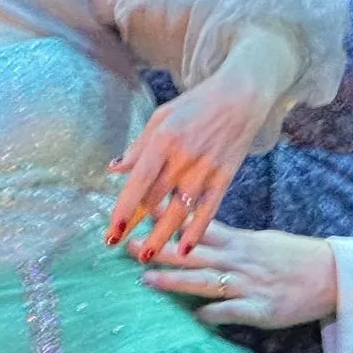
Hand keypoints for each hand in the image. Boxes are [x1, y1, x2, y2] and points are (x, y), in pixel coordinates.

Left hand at [104, 34, 294, 262]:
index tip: (111, 230)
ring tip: (145, 256)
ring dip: (160, 237)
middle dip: (134, 226)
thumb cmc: (197, 104)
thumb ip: (139, 146)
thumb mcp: (161, 116)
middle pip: (154, 200)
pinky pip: (208, 211)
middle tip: (116, 247)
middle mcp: (182, 159)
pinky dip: (196, 231)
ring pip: (178, 212)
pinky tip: (184, 249)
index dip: (123, 209)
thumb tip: (115, 169)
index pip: (137, 182)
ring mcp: (205, 171)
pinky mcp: (224, 178)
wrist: (241, 96)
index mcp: (163, 141)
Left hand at [140, 225, 336, 330]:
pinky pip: (229, 312)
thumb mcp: (261, 241)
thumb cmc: (295, 257)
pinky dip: (210, 314)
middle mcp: (239, 260)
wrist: (332, 277)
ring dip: (175, 281)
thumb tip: (202, 238)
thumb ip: (230, 241)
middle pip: (193, 252)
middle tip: (128, 245)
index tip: (142, 208)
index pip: (198, 225)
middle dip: (159, 249)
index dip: (169, 217)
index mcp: (240, 241)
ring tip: (147, 280)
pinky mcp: (259, 309)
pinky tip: (193, 318)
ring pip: (205, 281)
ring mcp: (248, 285)